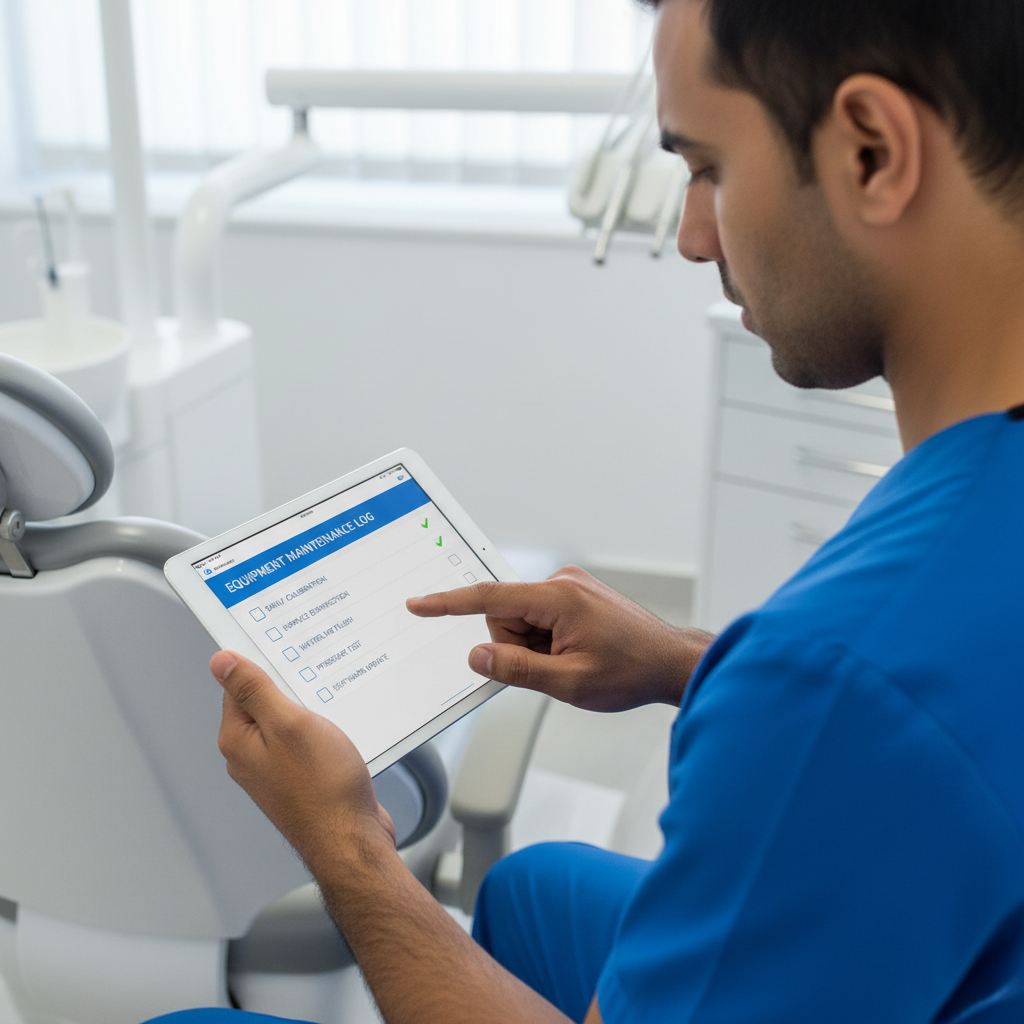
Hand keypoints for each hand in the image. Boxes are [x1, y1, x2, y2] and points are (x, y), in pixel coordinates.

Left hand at [211, 651, 395, 871]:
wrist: (352, 841)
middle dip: (291, 687)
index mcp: (238, 739)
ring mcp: (275, 770)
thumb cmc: (323, 788)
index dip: (263, 663)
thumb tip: (221, 661)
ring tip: (332, 710)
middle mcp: (250, 756)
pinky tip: (341, 732)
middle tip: (317, 680)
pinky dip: (322, 731)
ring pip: (288, 722)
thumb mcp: (289, 723)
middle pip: (264, 701)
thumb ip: (254, 689)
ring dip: (311, 710)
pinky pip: (305, 742)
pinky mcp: (299, 779)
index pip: (238, 684)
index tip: (285, 651)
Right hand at [407, 565, 714, 711]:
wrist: (670, 662)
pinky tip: (574, 652)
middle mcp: (562, 582)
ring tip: (572, 659)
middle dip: (517, 646)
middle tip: (554, 667)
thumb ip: (518, 669)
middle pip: (504, 616)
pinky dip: (546, 640)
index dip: (449, 603)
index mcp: (558, 597)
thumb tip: (478, 656)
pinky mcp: (574, 595)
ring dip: (535, 646)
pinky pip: (538, 618)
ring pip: (521, 620)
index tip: (419, 604)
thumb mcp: (569, 683)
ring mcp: (569, 587)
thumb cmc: (631, 671)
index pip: (488, 598)